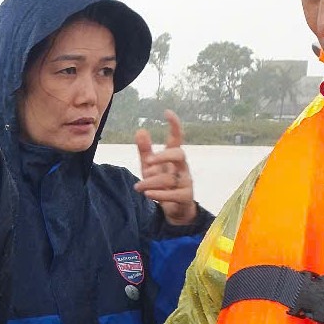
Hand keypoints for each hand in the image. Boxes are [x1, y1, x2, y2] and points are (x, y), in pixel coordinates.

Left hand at [133, 111, 197, 225]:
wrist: (176, 210)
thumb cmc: (163, 184)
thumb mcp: (151, 167)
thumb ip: (145, 151)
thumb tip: (140, 130)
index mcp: (174, 157)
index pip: (177, 139)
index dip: (174, 125)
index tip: (167, 113)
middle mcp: (182, 167)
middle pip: (179, 154)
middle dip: (163, 156)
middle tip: (148, 161)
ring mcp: (186, 182)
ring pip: (169, 179)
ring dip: (150, 182)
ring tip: (137, 187)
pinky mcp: (186, 197)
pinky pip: (173, 194)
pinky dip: (158, 194)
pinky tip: (147, 194)